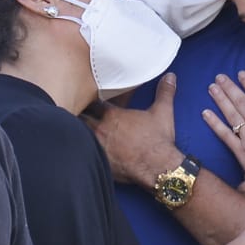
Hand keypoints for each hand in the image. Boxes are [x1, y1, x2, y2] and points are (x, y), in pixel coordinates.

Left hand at [85, 74, 178, 188]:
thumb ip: (164, 92)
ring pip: (78, 134)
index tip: (88, 98)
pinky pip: (82, 153)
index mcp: (113, 115)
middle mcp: (101, 128)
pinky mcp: (98, 162)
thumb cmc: (158, 141)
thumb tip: (170, 77)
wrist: (158, 167)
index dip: (89, 100)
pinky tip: (79, 151)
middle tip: (76, 111)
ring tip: (73, 130)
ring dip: (77, 132)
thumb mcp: (163, 112)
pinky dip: (81, 150)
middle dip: (79, 114)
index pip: (92, 101)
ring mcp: (98, 146)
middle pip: (80, 117)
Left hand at [202, 72, 244, 189]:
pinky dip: (214, 123)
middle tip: (219, 76)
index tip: (240, 73)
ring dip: (221, 99)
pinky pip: (225, 134)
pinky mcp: (240, 152)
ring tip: (211, 87)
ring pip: (231, 114)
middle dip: (230, 87)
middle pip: (242, 102)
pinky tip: (205, 113)